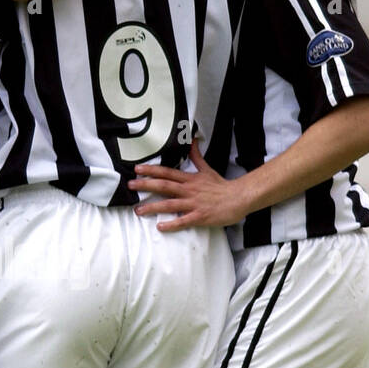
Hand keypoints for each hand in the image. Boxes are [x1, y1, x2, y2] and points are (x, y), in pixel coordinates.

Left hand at [129, 140, 243, 230]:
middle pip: (164, 186)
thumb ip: (196, 156)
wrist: (238, 198)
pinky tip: (160, 227)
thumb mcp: (207, 169)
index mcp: (189, 179)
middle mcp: (189, 190)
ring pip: (170, 204)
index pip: (167, 172)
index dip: (152, 170)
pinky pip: (183, 221)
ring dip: (153, 207)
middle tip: (130, 186)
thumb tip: (192, 141)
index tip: (137, 169)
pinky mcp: (200, 216)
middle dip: (146, 185)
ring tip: (138, 210)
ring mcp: (193, 204)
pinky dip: (172, 224)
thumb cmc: (221, 186)